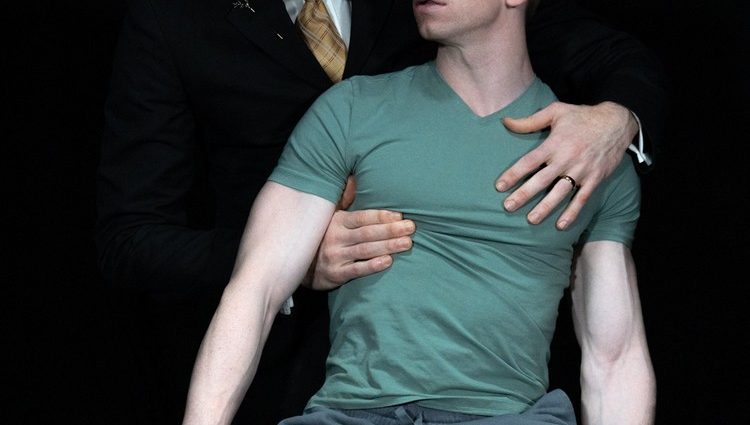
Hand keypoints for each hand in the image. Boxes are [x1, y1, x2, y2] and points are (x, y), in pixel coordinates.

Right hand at [308, 176, 414, 290]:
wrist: (304, 265)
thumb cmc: (326, 237)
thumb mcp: (332, 216)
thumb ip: (345, 199)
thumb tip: (355, 177)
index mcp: (337, 221)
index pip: (362, 217)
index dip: (382, 216)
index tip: (400, 215)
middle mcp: (336, 237)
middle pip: (367, 233)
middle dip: (391, 230)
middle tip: (410, 228)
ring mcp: (335, 256)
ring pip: (365, 250)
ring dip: (388, 246)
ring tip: (407, 243)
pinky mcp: (336, 274)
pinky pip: (357, 269)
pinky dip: (373, 265)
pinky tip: (388, 261)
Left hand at [497, 101, 637, 228]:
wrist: (617, 122)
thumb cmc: (582, 116)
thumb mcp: (556, 111)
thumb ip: (530, 120)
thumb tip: (505, 122)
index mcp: (555, 144)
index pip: (529, 161)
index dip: (513, 174)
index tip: (499, 186)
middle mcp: (567, 159)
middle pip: (542, 180)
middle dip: (524, 195)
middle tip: (508, 207)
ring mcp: (582, 171)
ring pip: (560, 193)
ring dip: (545, 207)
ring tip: (531, 220)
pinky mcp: (594, 179)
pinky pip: (582, 199)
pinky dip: (572, 212)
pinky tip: (561, 224)